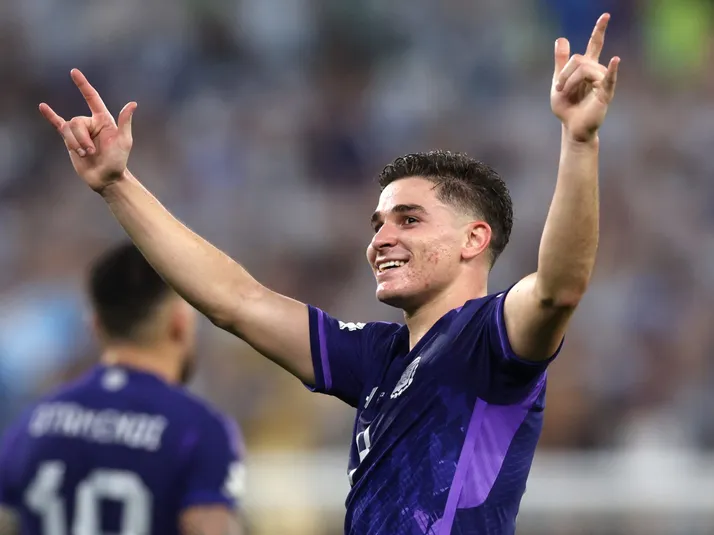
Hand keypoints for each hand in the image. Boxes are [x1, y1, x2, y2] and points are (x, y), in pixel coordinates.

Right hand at [39, 69, 136, 192]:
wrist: (106, 178)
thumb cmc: (118, 160)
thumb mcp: (124, 141)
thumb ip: (125, 122)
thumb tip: (132, 104)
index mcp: (104, 120)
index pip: (91, 98)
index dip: (83, 85)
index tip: (74, 72)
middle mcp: (91, 123)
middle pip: (76, 122)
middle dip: (81, 139)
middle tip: (92, 152)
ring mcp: (80, 131)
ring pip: (67, 130)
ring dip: (75, 144)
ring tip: (86, 155)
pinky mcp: (70, 140)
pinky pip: (58, 125)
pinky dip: (50, 116)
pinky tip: (42, 107)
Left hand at [551, 14, 619, 142]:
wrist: (571, 127)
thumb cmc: (567, 107)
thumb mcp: (558, 82)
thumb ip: (560, 62)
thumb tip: (561, 38)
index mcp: (587, 68)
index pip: (595, 45)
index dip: (600, 30)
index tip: (606, 15)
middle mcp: (598, 71)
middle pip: (579, 59)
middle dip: (564, 73)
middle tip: (559, 89)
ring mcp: (603, 81)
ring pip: (583, 69)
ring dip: (569, 82)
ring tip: (565, 94)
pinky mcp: (605, 93)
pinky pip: (608, 79)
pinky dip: (612, 70)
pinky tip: (616, 60)